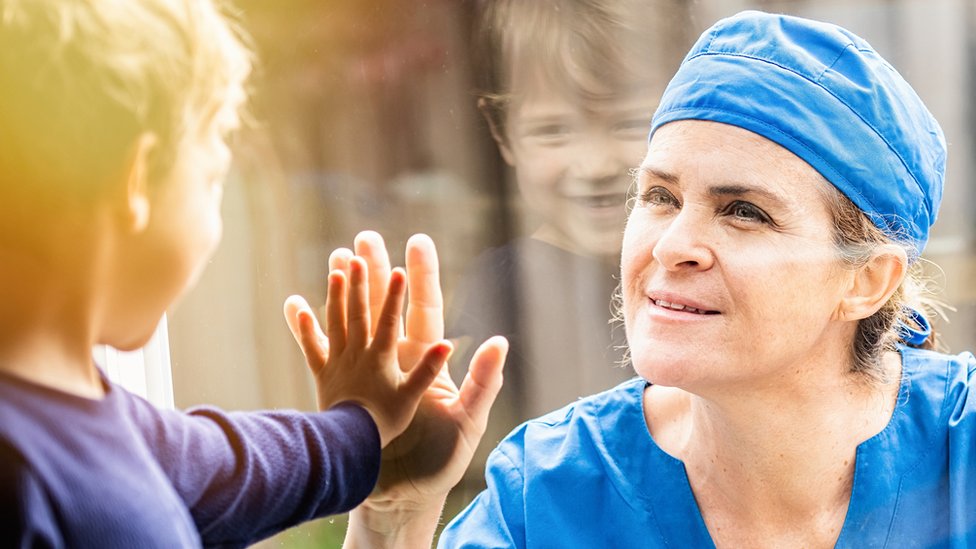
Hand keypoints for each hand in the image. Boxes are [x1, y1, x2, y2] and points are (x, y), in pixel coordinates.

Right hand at [284, 232, 506, 546]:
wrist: (404, 493)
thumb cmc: (442, 459)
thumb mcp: (468, 421)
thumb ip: (484, 382)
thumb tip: (498, 341)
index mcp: (427, 361)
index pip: (424, 308)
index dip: (422, 276)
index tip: (416, 241)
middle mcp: (396, 359)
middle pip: (385, 304)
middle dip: (376, 269)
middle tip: (365, 237)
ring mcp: (367, 371)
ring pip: (353, 320)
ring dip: (343, 290)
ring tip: (335, 259)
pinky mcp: (342, 389)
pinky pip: (320, 351)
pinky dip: (306, 328)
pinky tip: (294, 303)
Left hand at [284, 253, 445, 447]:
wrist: (350, 445)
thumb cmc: (386, 423)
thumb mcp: (413, 398)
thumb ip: (429, 370)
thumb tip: (448, 344)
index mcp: (383, 358)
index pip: (390, 321)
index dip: (395, 295)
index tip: (399, 269)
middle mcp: (358, 354)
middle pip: (359, 312)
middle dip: (362, 282)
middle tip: (360, 253)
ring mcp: (338, 362)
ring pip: (336, 322)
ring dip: (336, 294)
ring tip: (335, 268)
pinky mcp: (323, 374)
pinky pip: (312, 348)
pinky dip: (304, 328)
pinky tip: (296, 306)